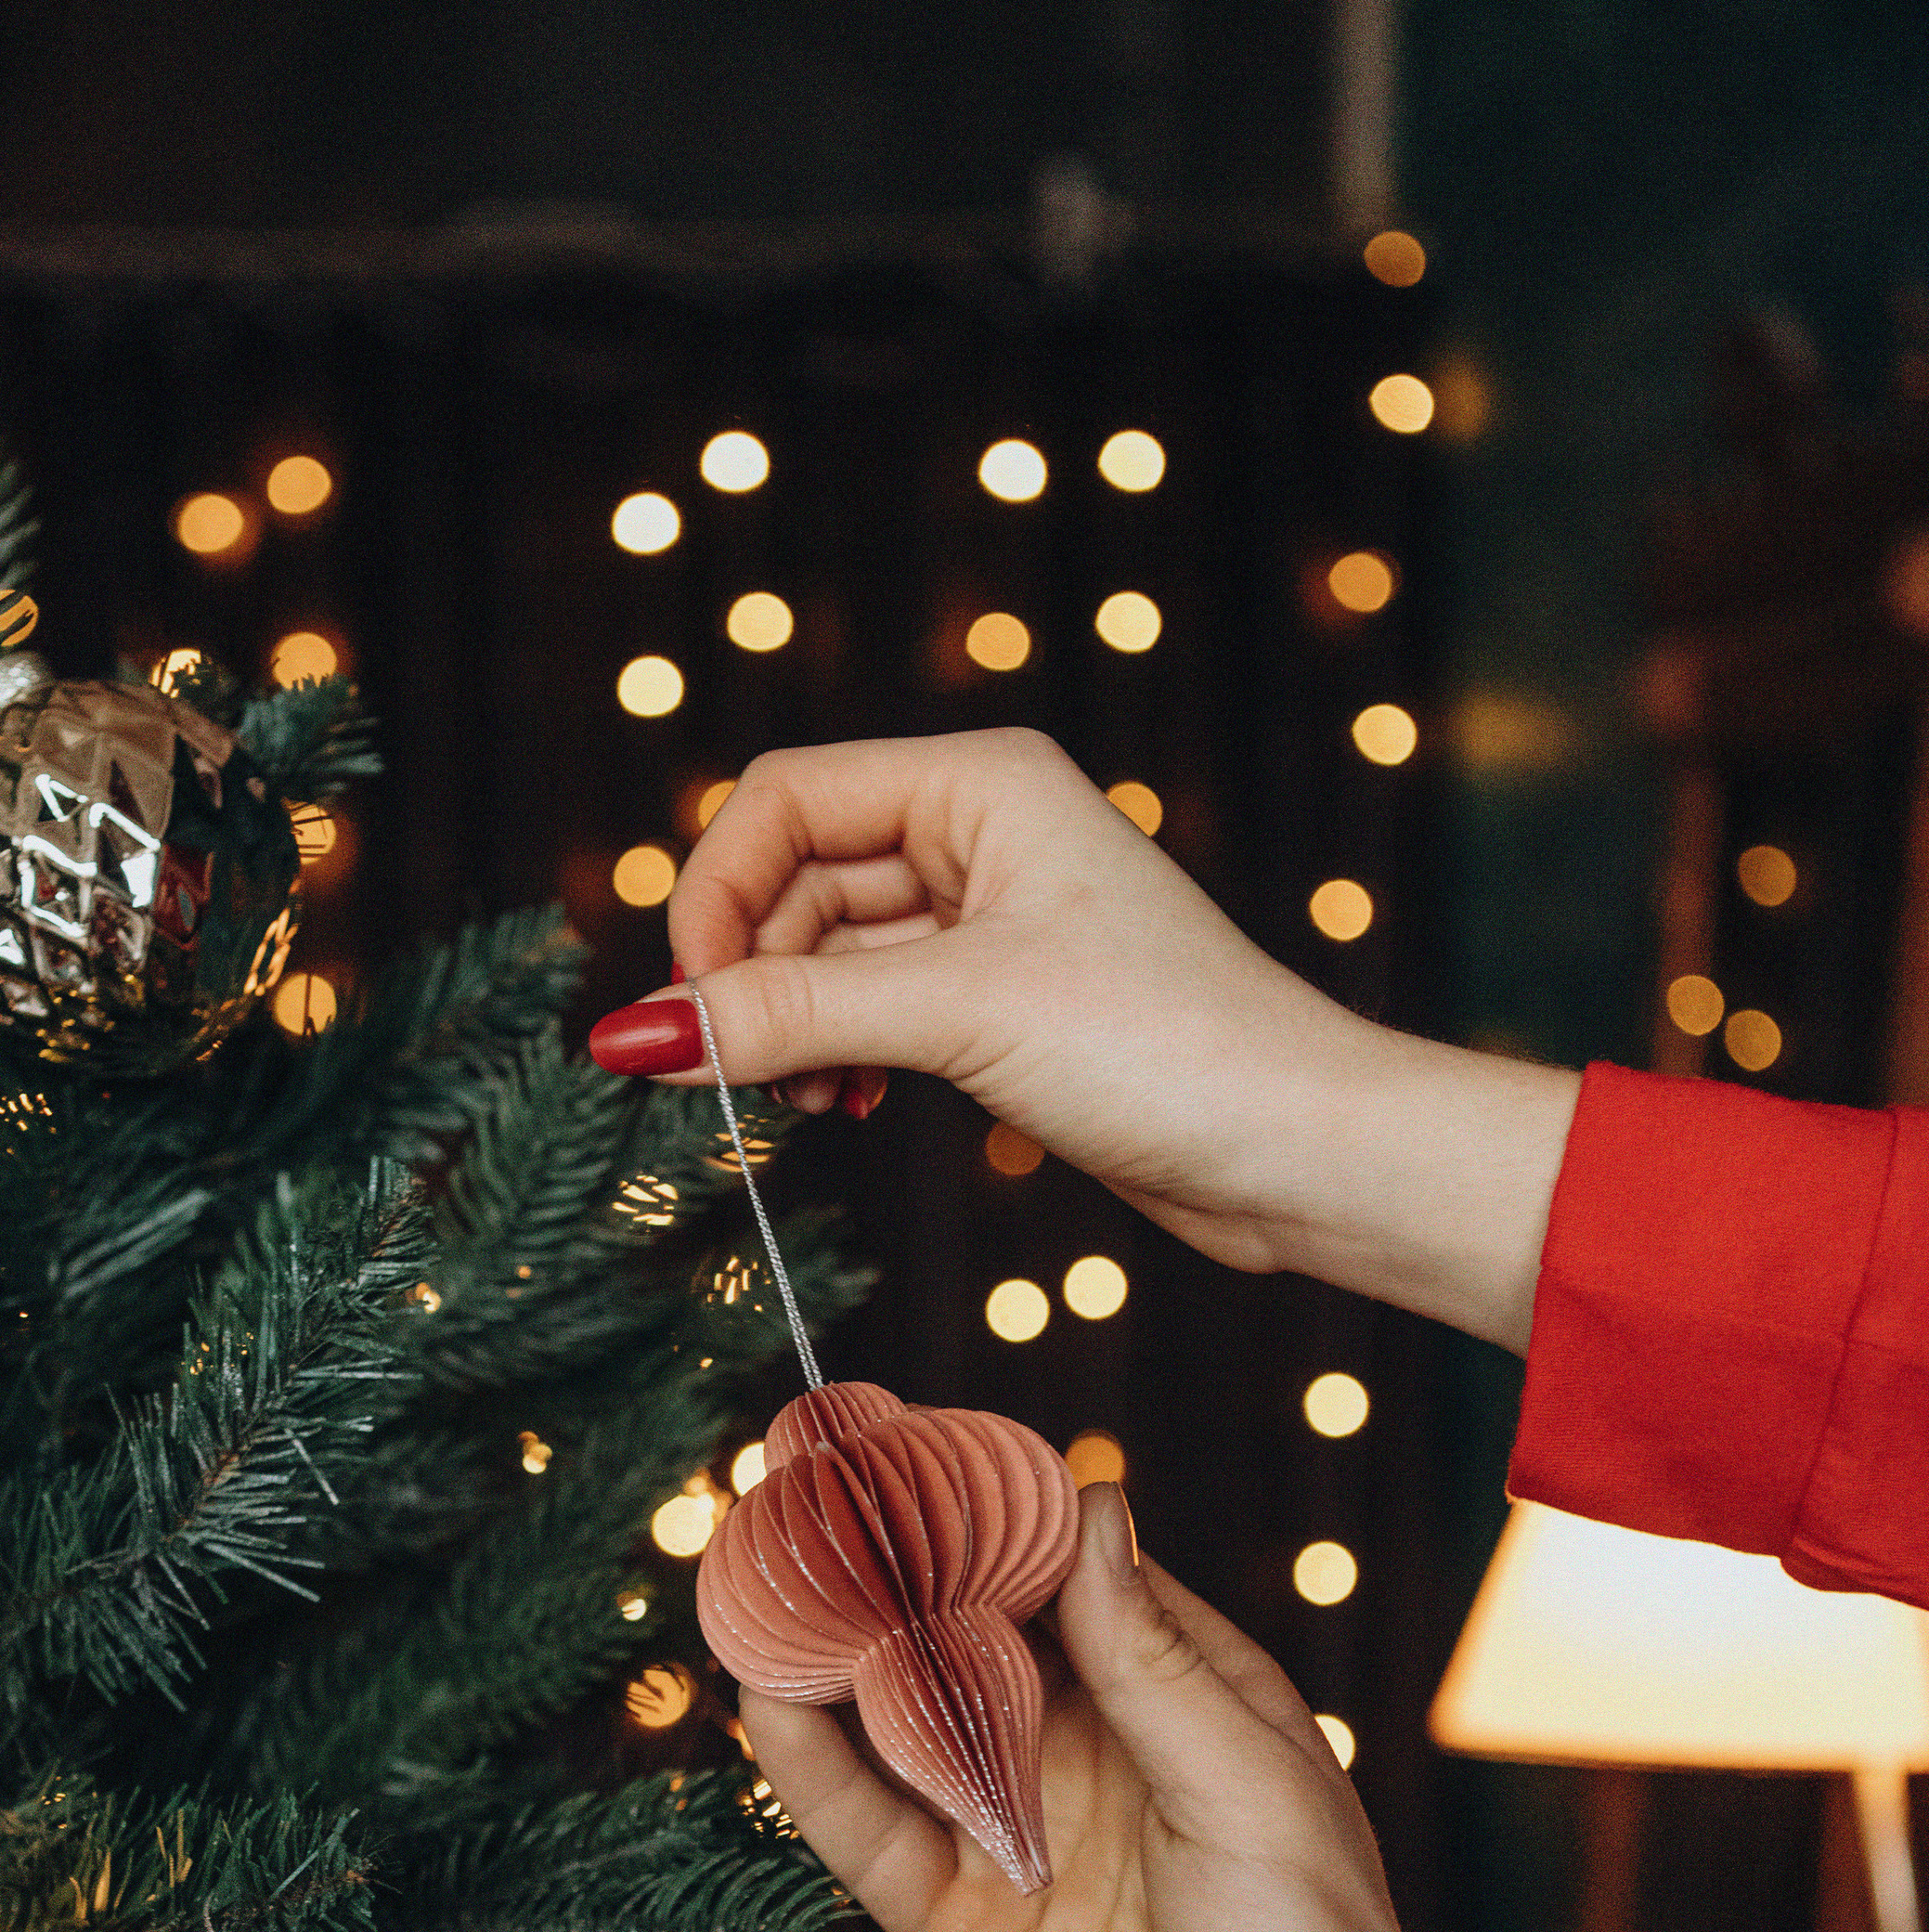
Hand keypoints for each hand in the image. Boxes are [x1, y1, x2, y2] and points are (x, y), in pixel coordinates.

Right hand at [588, 729, 1575, 1352]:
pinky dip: (842, 1053)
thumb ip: (788, 1015)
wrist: (1299, 1150)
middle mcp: (982, 831)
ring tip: (808, 1103)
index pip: (783, 802)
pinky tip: (849, 1107)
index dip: (716, 896)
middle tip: (740, 1079)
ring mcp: (993, 919)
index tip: (694, 1011)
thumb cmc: (1169, 1048)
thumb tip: (632, 1036)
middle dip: (752, 975)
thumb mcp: (957, 1015)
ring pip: (828, 951)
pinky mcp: (1003, 1002)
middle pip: (794, 877)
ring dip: (793, 1025)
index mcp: (979, 782)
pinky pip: (874, 1006)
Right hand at [743, 1484, 1503, 1931]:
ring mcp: (1012, 1834)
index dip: (989, 1507)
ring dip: (830, 1651)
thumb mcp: (1256, 1795)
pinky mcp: (953, 1923)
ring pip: (897, 1719)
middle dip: (887, 1560)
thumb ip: (1155, 1663)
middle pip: (963, 1631)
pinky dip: (812, 1768)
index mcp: (1181, 1696)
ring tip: (757, 1570)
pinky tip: (767, 1700)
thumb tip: (1092, 1510)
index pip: (1065, 1569)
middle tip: (804, 1480)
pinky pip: (865, 1829)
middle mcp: (1085, 1750)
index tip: (915, 1443)